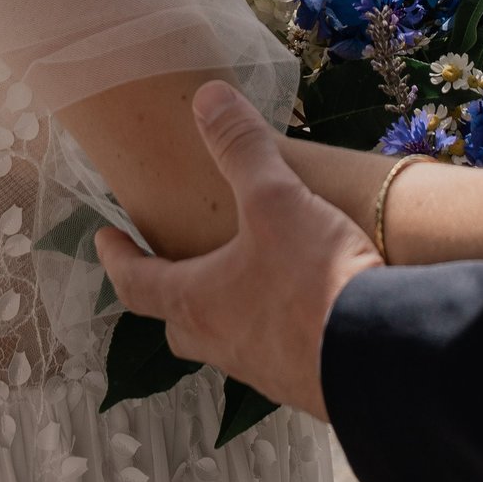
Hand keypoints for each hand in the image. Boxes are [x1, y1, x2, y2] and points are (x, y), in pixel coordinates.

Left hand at [96, 81, 382, 420]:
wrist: (376, 353)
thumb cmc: (311, 280)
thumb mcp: (275, 200)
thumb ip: (241, 147)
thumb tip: (208, 99)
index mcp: (195, 301)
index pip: (135, 282)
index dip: (116, 257)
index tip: (105, 238)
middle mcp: (219, 342)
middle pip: (176, 325)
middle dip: (169, 296)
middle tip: (174, 267)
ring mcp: (261, 369)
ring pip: (225, 343)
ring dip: (224, 316)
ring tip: (244, 284)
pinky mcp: (301, 382)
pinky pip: (273, 356)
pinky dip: (273, 333)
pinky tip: (300, 313)